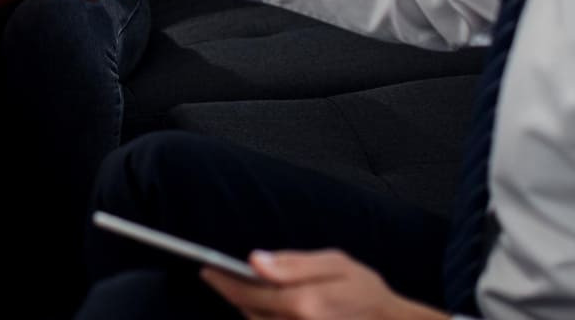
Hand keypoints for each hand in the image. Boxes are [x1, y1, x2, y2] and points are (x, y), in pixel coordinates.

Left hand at [199, 250, 445, 319]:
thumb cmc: (368, 294)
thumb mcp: (336, 264)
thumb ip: (293, 263)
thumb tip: (254, 260)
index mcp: (305, 304)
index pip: (250, 293)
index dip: (224, 282)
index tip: (206, 270)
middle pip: (249, 314)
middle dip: (234, 296)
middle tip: (221, 277)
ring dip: (247, 311)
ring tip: (243, 292)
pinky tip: (263, 310)